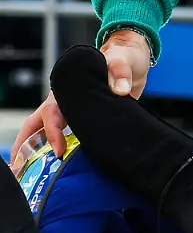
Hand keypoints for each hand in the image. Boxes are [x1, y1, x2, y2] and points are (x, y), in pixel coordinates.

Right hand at [12, 31, 152, 160]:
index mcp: (68, 89)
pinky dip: (64, 150)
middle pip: (38, 124)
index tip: (58, 151)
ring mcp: (74, 111)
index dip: (53, 132)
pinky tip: (63, 167)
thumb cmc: (122, 58)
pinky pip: (70, 137)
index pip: (52, 113)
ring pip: (48, 131)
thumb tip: (119, 89)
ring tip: (32, 174)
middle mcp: (66, 102)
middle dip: (25, 145)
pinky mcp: (87, 120)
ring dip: (39, 150)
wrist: (134, 62)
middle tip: (18, 168)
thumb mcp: (122, 62)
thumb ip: (120, 73)